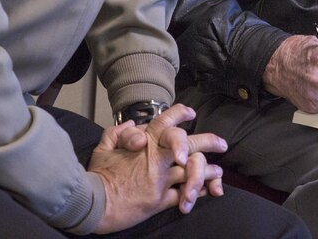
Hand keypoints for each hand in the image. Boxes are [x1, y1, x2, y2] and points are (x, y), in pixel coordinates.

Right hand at [88, 104, 226, 232]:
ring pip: (192, 170)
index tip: (192, 113)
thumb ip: (117, 133)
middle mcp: (156, 158)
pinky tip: (207, 191)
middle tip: (222, 144)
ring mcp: (160, 180)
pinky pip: (185, 194)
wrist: (94, 203)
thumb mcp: (103, 148)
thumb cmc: (98, 175)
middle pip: (188, 144)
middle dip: (208, 141)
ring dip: (209, 170)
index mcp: (144, 143)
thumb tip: (130, 124)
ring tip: (218, 171)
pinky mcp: (160, 201)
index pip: (166, 122)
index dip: (180, 114)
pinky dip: (198, 192)